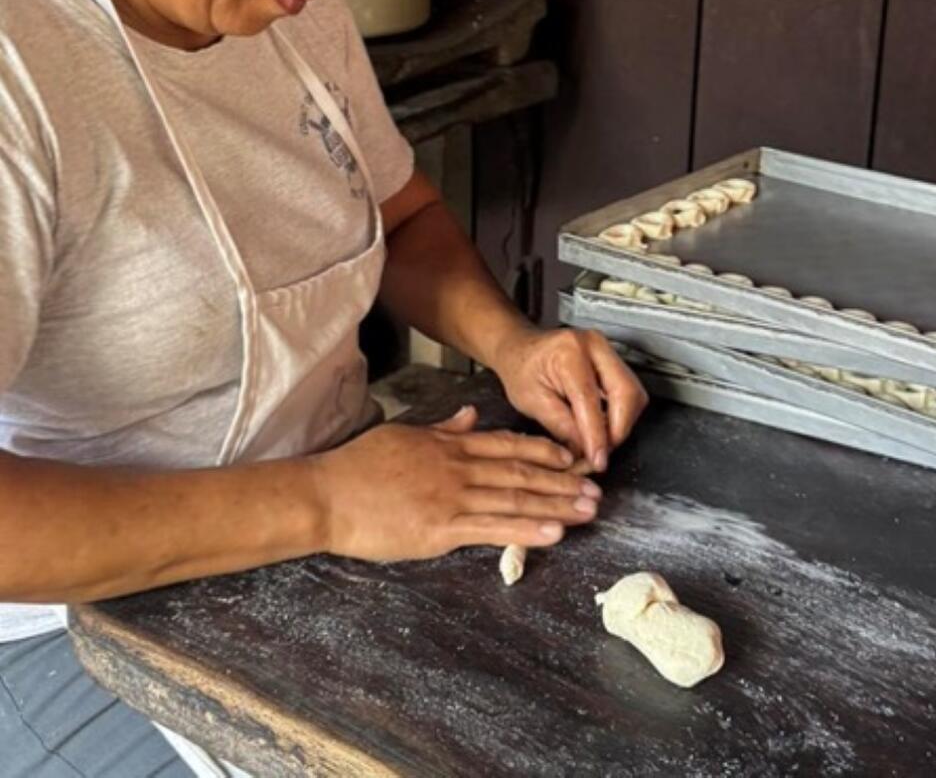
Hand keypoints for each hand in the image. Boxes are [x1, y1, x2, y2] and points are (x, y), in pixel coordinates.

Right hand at [308, 407, 602, 561]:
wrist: (327, 494)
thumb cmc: (359, 466)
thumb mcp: (405, 434)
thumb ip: (443, 428)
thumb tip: (471, 415)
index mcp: (450, 445)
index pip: (507, 446)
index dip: (544, 453)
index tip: (571, 458)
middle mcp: (458, 468)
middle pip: (521, 473)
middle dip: (562, 482)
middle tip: (596, 489)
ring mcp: (452, 498)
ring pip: (515, 500)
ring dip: (556, 506)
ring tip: (587, 511)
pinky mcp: (441, 529)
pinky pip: (493, 528)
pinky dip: (526, 529)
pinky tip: (553, 533)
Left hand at [492, 327, 648, 471]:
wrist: (520, 348)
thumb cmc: (520, 370)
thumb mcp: (531, 402)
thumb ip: (562, 427)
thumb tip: (587, 451)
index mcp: (567, 352)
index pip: (590, 400)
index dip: (597, 436)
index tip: (597, 461)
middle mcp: (594, 345)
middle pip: (626, 392)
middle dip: (618, 430)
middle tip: (602, 453)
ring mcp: (607, 349)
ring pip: (633, 393)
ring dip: (622, 423)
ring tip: (600, 441)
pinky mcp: (613, 359)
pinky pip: (628, 390)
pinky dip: (620, 414)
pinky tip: (603, 427)